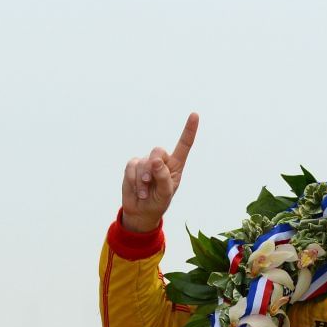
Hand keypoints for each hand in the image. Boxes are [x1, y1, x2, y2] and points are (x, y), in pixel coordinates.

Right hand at [119, 112, 198, 233]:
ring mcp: (146, 162)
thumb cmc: (158, 202)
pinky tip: (137, 190)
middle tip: (150, 181)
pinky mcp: (133, 166)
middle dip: (153, 165)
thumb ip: (163, 177)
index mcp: (175, 166)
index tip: (195, 115)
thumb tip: (156, 161)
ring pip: (143, 162)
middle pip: (158, 151)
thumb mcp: (165, 193)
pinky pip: (131, 166)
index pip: (184, 145)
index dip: (189, 130)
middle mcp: (162, 161)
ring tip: (145, 192)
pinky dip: (133, 179)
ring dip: (142, 180)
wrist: (141, 211)